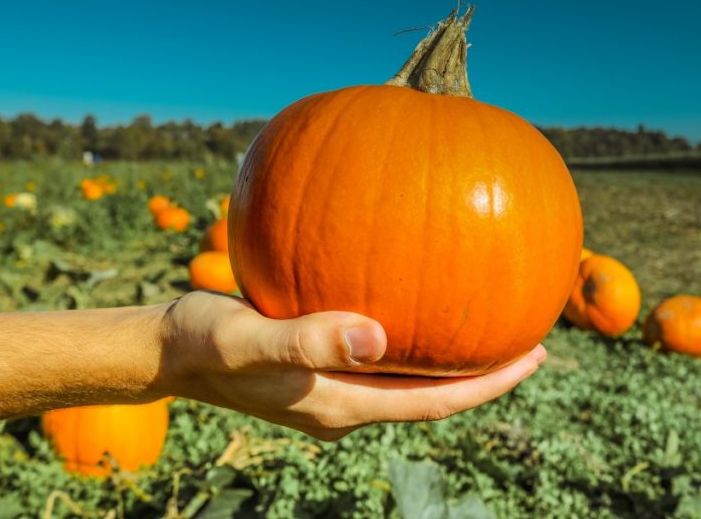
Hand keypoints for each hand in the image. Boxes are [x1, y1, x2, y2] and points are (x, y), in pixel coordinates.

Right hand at [157, 291, 546, 439]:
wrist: (166, 349)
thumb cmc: (203, 342)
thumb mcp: (250, 339)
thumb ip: (309, 340)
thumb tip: (377, 338)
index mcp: (340, 406)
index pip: (433, 402)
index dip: (488, 384)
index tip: (534, 355)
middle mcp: (345, 402)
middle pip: (432, 393)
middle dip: (484, 372)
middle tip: (531, 336)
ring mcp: (333, 387)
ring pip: (409, 374)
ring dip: (450, 353)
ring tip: (487, 318)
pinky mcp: (320, 364)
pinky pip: (381, 354)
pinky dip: (411, 334)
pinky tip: (416, 294)